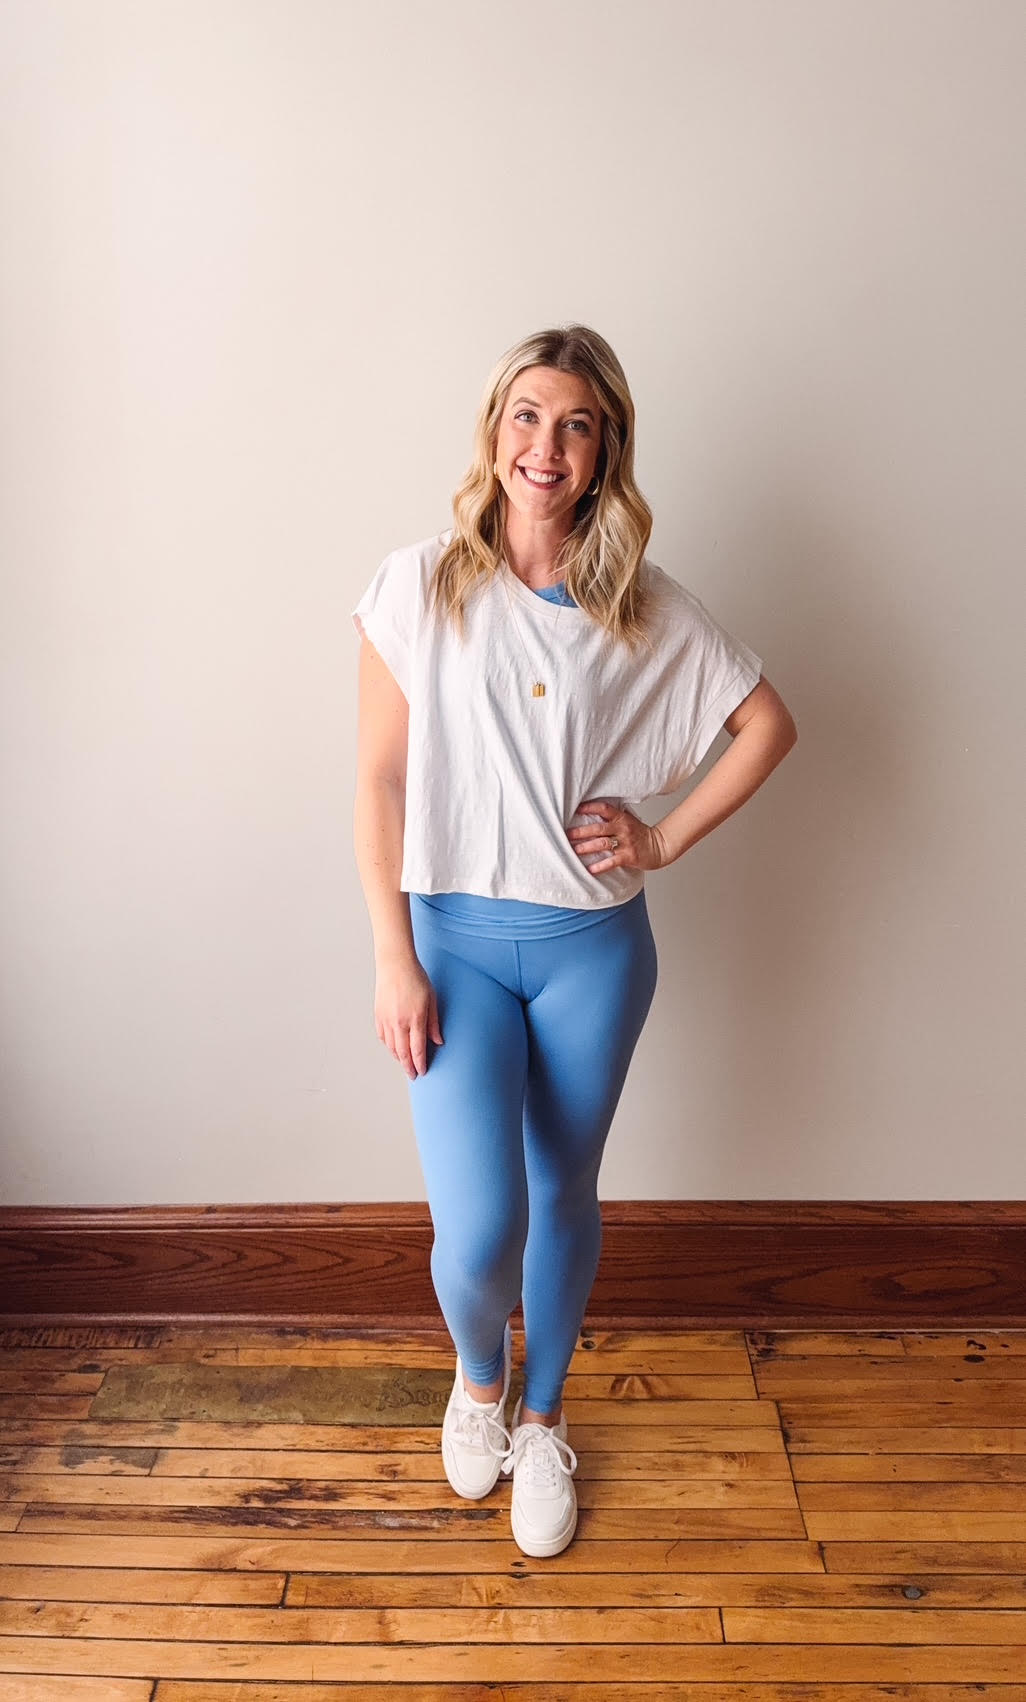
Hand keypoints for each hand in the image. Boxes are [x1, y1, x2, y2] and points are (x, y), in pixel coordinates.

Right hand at [374, 956, 443, 1079]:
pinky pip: (383, 1037)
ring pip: (392, 1047)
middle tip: (413, 1075)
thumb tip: (438, 1041)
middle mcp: (399, 1022)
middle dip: (408, 1067)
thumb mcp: (432, 999)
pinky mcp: (378, 1015)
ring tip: (404, 1064)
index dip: (420, 1063)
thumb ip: (434, 1022)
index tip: (422, 1072)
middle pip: (403, 1052)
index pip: (417, 1049)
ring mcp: (387, 1019)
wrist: (395, 964)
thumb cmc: (416, 978)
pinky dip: (389, 1046)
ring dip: (398, 1058)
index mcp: (415, 1018)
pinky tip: (394, 1049)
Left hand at [566, 798, 667, 875]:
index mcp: (621, 818)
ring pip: (603, 843)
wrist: (659, 847)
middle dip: (581, 831)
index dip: (590, 807)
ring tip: (574, 850)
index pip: (604, 809)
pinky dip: (601, 866)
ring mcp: (625, 843)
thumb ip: (614, 816)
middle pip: (599, 828)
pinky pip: (612, 861)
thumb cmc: (641, 834)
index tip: (576, 809)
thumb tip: (593, 809)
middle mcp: (622, 829)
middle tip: (566, 834)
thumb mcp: (629, 820)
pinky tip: (590, 869)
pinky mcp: (628, 857)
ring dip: (587, 847)